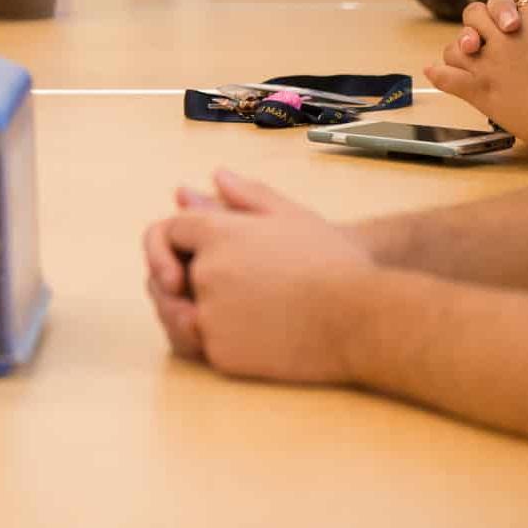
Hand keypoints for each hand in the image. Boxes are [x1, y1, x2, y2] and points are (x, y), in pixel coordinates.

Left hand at [151, 170, 373, 384]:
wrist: (361, 320)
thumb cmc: (334, 264)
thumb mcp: (293, 215)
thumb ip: (248, 194)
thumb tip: (216, 175)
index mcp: (217, 233)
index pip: (169, 230)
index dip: (172, 242)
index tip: (185, 255)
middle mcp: (205, 271)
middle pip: (166, 275)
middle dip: (176, 280)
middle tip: (201, 290)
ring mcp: (209, 314)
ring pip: (175, 315)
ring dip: (185, 314)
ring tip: (221, 316)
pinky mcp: (219, 353)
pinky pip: (197, 347)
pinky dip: (208, 343)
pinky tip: (235, 339)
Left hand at [429, 0, 527, 141]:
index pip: (517, 0)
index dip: (517, 8)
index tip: (520, 21)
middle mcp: (506, 36)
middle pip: (477, 12)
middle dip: (481, 18)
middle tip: (491, 33)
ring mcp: (488, 61)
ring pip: (458, 43)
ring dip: (460, 45)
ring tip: (467, 50)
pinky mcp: (478, 88)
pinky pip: (448, 78)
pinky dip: (439, 75)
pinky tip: (432, 71)